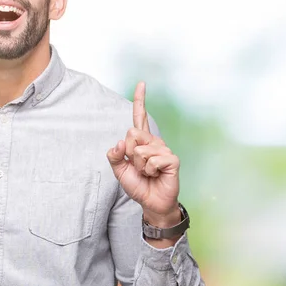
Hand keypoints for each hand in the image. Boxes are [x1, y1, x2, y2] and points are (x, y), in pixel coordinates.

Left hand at [107, 82, 179, 225]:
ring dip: (139, 166)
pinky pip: (152, 160)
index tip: (141, 83)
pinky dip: (149, 171)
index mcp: (141, 141)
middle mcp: (153, 141)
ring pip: (140, 151)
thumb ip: (114, 156)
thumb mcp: (119, 170)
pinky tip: (155, 175)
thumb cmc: (138, 184)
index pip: (140, 116)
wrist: (151, 202)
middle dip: (129, 153)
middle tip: (138, 166)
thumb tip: (119, 143)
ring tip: (147, 173)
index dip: (140, 100)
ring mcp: (164, 149)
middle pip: (131, 133)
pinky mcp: (172, 159)